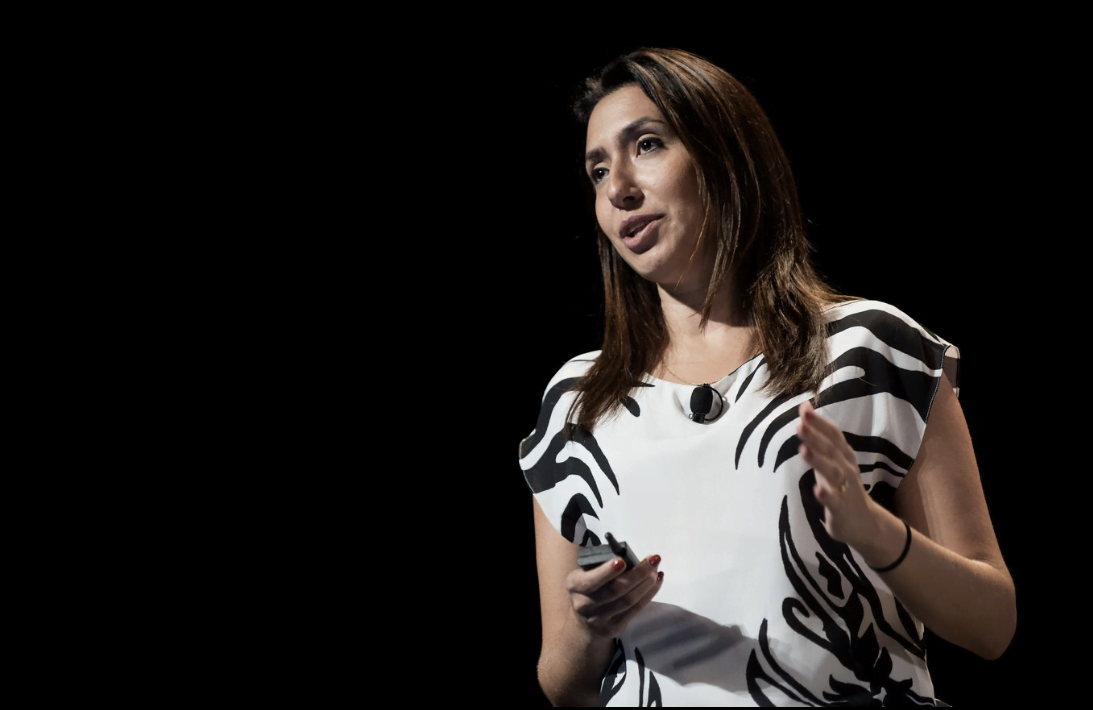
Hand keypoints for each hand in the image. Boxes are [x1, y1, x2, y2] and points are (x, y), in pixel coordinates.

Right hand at [567, 554, 663, 638]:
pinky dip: (649, 595)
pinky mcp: (614, 628)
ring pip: (628, 601)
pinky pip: (635, 610)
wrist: (584, 622)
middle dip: (638, 574)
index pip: (591, 581)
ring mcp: (599, 619)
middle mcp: (584, 604)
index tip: (622, 561)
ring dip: (646, 584)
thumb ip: (601, 564)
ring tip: (657, 570)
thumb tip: (627, 553)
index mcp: (575, 586)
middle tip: (653, 560)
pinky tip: (657, 582)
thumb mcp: (586, 573)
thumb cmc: (589, 587)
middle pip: (615, 590)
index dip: (607, 572)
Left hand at [796, 400, 875, 544]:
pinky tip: (817, 490)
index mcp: (844, 455)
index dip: (820, 422)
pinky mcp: (840, 509)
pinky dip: (826, 496)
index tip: (804, 409)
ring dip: (818, 461)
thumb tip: (804, 408)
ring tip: (803, 450)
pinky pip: (833, 502)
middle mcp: (846, 468)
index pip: (833, 435)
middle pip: (831, 451)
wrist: (864, 522)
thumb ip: (818, 435)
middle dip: (816, 437)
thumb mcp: (832, 459)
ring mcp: (844, 489)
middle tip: (800, 425)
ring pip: (832, 473)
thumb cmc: (843, 485)